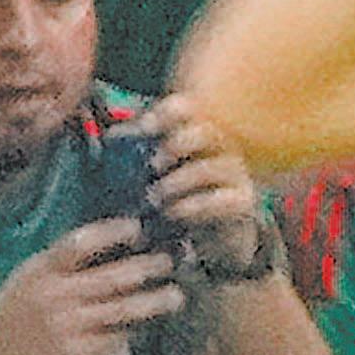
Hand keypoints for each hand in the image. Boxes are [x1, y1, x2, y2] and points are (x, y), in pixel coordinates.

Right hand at [0, 219, 186, 354]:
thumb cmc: (3, 324)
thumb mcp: (23, 284)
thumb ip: (57, 271)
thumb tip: (103, 257)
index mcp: (39, 271)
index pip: (80, 242)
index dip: (111, 232)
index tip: (136, 228)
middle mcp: (54, 295)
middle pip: (111, 276)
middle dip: (146, 267)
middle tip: (169, 262)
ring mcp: (65, 326)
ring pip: (120, 311)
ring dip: (151, 303)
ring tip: (174, 297)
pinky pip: (110, 346)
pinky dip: (121, 344)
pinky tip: (126, 344)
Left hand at [137, 95, 267, 280]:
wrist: (206, 244)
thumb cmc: (173, 203)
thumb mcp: (150, 178)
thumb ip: (135, 156)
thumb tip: (112, 136)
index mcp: (196, 136)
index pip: (187, 109)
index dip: (166, 113)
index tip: (145, 128)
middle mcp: (220, 150)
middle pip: (206, 132)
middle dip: (176, 145)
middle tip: (152, 165)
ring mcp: (235, 176)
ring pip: (214, 166)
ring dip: (181, 180)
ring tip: (156, 197)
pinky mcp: (242, 204)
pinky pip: (225, 200)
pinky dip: (197, 205)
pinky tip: (174, 213)